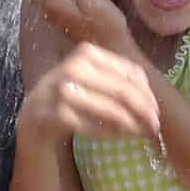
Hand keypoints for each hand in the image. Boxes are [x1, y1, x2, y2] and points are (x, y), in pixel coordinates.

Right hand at [20, 42, 162, 144]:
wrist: (33, 116)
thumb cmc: (71, 98)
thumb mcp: (93, 81)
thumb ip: (120, 83)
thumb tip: (152, 106)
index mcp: (87, 53)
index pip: (130, 72)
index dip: (147, 93)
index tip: (156, 111)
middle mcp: (73, 67)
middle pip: (123, 91)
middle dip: (143, 111)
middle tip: (154, 127)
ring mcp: (62, 91)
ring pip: (111, 110)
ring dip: (131, 125)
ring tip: (141, 134)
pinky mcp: (55, 115)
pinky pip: (93, 127)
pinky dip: (110, 134)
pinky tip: (119, 137)